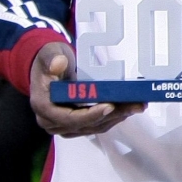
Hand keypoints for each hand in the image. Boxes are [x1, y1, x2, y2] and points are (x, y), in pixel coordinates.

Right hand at [30, 42, 144, 137]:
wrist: (48, 65)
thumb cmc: (50, 59)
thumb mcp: (50, 55)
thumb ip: (53, 59)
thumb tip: (58, 64)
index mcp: (43, 106)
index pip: (68, 118)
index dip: (90, 115)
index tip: (109, 106)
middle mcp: (51, 121)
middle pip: (85, 124)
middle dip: (112, 115)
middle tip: (135, 105)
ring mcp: (63, 124)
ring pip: (93, 126)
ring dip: (116, 117)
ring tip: (137, 105)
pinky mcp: (74, 123)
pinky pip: (95, 124)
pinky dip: (111, 117)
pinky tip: (128, 108)